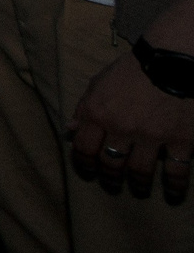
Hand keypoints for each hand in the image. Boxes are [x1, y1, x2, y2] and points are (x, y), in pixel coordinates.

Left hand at [68, 51, 193, 202]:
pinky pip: (176, 169)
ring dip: (138, 183)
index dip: (83, 163)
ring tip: (139, 189)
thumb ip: (85, 107)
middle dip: (109, 177)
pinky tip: (173, 193)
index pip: (84, 148)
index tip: (87, 172)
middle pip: (110, 163)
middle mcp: (121, 128)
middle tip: (111, 184)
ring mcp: (152, 136)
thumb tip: (71, 129)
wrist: (173, 59)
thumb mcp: (100, 82)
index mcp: (98, 113)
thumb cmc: (134, 68)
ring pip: (139, 170)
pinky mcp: (180, 140)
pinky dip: (175, 184)